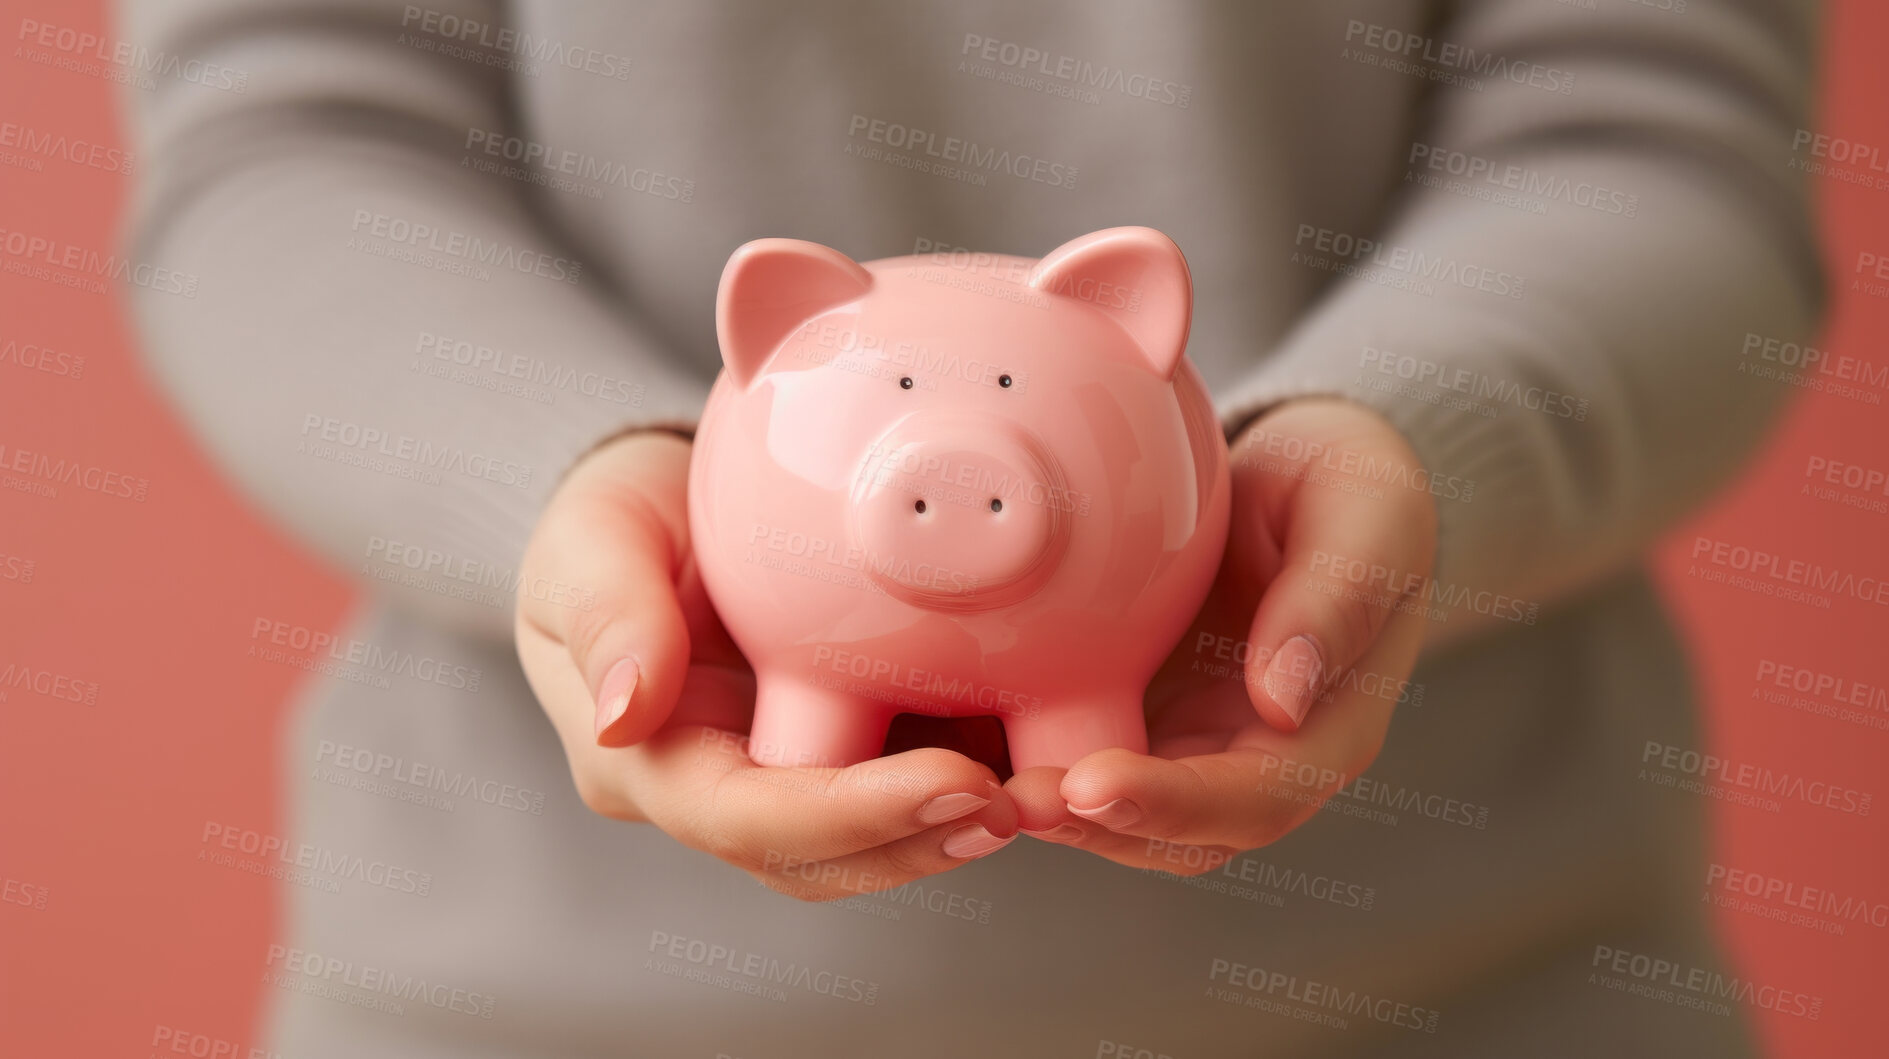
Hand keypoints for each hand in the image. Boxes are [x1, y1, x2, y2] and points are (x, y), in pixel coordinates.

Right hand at [514, 430, 1017, 899]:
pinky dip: (970, 781)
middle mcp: (721, 792)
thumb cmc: (613, 514)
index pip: (747, 819)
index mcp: (651, 762)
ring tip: (1040, 798)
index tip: (949, 779)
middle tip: (1014, 804)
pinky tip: (1034, 756)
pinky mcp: (843, 747)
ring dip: (954, 831)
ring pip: (871, 848)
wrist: (668, 495)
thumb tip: (627, 714)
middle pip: (819, 860)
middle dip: (917, 841)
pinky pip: (907, 784)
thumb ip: (609, 616)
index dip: (848, 817)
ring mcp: (785, 778)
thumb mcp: (590, 540)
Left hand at [1004, 398, 1437, 868]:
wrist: (1299, 469)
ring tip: (976, 786)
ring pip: (1118, 818)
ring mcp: (1188, 744)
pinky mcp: (1134, 714)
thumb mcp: (1366, 513)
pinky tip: (961, 742)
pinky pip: (1077, 758)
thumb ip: (1334, 598)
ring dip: (1049, 812)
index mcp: (1324, 730)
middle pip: (1174, 835)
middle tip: (1012, 800)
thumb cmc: (1346, 486)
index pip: (1255, 799)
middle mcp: (1253, 758)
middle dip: (1092, 826)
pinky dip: (1027, 763)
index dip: (1173, 804)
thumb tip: (1283, 699)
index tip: (1095, 782)